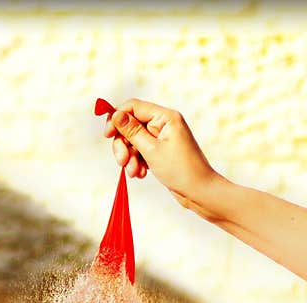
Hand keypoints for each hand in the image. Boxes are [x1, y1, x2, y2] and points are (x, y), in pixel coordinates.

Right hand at [104, 98, 218, 210]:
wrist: (199, 192)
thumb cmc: (180, 170)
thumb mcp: (151, 150)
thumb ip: (131, 131)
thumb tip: (116, 114)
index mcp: (165, 117)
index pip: (133, 107)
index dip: (117, 118)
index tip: (107, 135)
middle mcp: (164, 124)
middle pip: (130, 125)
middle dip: (123, 144)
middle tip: (121, 162)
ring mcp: (162, 137)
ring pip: (133, 141)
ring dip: (129, 157)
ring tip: (135, 172)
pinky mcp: (160, 150)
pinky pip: (140, 151)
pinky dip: (137, 162)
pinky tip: (141, 173)